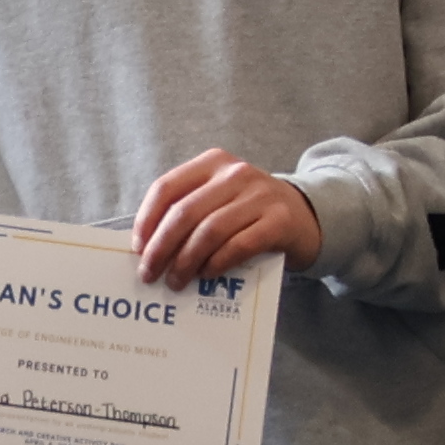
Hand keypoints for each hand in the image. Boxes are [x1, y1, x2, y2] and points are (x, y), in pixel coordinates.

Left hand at [129, 148, 322, 287]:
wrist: (306, 216)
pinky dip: (218, 263)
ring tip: (175, 281)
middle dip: (161, 247)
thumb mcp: (219, 199)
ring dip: (186, 261)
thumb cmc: (250, 213)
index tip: (137, 248)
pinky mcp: (279, 220)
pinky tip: (207, 275)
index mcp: (212, 163)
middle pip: (185, 212)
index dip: (146, 220)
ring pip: (210, 230)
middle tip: (149, 274)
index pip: (167, 188)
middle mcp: (235, 173)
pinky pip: (239, 245)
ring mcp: (260, 195)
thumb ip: (190, 212)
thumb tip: (148, 248)